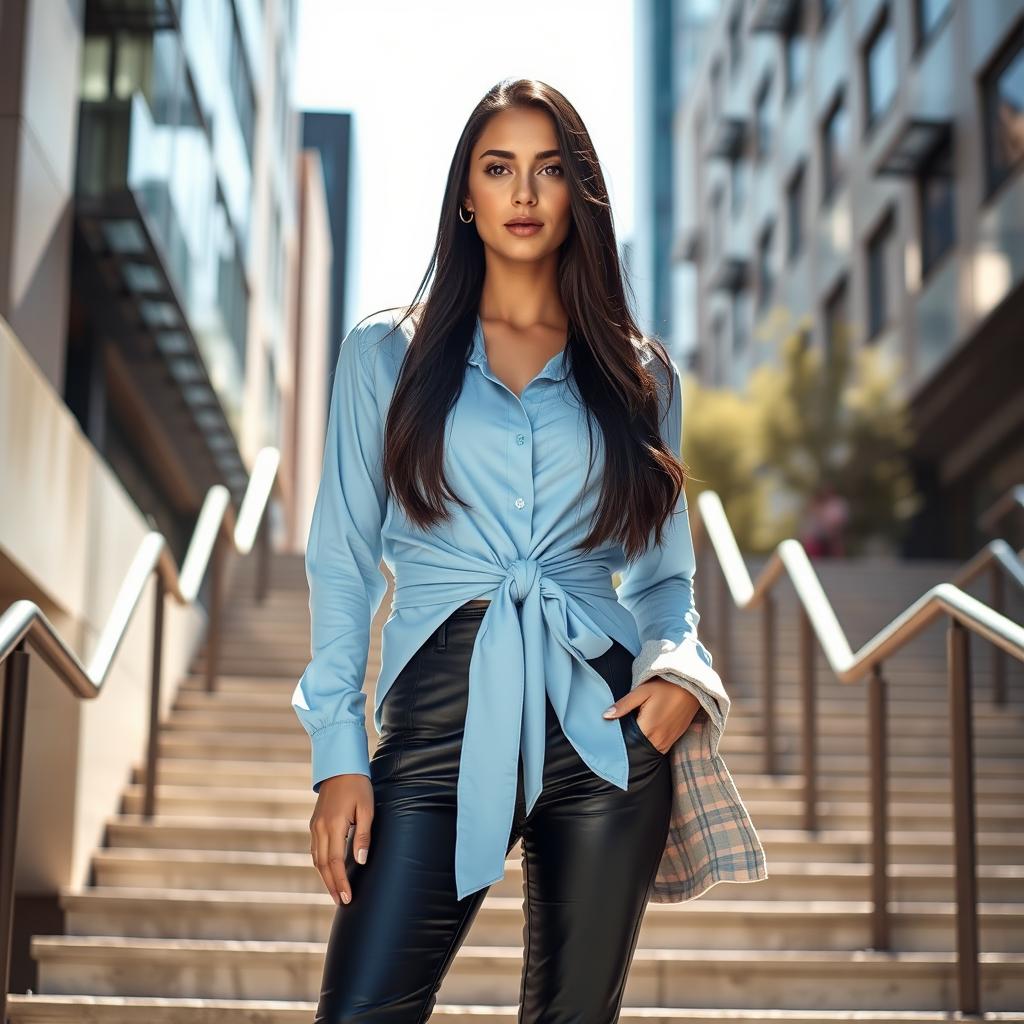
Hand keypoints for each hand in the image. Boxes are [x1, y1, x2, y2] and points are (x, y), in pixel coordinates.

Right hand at [309, 773, 373, 905]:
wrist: (340, 767)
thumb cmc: (358, 787)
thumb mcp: (367, 809)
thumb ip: (363, 835)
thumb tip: (360, 861)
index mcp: (333, 825)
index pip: (335, 862)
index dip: (340, 882)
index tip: (347, 898)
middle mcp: (320, 828)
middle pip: (323, 865)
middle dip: (331, 886)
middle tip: (341, 902)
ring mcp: (314, 826)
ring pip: (316, 860)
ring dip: (325, 878)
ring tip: (335, 893)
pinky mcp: (314, 824)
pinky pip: (315, 850)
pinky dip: (320, 865)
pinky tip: (327, 872)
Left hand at [602, 676, 701, 753]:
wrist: (691, 688)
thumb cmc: (665, 687)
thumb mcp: (642, 692)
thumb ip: (623, 705)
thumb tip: (605, 716)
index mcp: (649, 728)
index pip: (628, 742)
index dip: (618, 740)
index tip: (610, 737)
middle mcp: (659, 739)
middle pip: (638, 748)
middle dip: (628, 743)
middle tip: (618, 735)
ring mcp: (668, 741)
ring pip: (648, 750)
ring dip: (639, 744)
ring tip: (631, 735)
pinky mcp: (675, 739)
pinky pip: (659, 748)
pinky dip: (650, 743)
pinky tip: (645, 733)